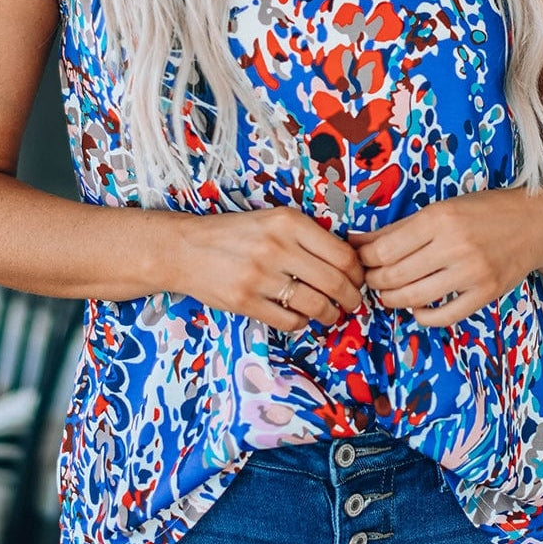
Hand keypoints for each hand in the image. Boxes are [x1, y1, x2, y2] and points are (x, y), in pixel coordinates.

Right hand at [170, 207, 364, 332]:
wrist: (184, 249)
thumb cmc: (234, 234)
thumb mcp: (272, 220)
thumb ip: (307, 236)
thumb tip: (349, 261)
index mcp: (287, 222)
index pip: (342, 254)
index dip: (357, 273)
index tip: (357, 280)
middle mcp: (275, 247)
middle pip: (334, 282)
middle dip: (351, 299)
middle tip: (352, 303)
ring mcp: (259, 276)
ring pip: (315, 305)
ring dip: (329, 314)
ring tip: (329, 313)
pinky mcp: (245, 301)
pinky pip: (289, 321)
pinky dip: (301, 323)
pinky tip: (299, 316)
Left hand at [351, 189, 542, 326]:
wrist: (536, 225)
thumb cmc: (483, 212)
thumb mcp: (440, 209)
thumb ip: (398, 228)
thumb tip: (357, 242)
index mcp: (439, 218)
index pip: (384, 249)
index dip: (365, 260)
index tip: (361, 261)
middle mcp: (455, 246)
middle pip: (394, 275)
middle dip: (374, 281)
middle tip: (371, 279)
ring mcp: (472, 273)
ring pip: (414, 297)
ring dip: (392, 299)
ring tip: (388, 292)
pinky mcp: (485, 294)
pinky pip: (444, 316)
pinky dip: (422, 316)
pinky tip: (416, 307)